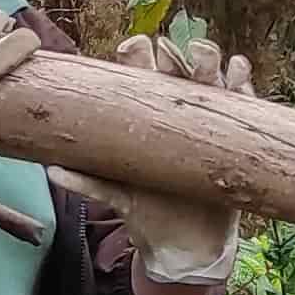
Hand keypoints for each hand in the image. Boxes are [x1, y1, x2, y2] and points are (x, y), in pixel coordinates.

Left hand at [58, 31, 252, 289]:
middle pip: (177, 71)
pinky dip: (242, 83)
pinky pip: (242, 104)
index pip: (140, 72)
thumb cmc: (146, 212)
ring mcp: (207, 120)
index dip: (137, 55)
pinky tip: (239, 67)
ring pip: (210, 81)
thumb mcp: (118, 195)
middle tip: (174, 50)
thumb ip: (89, 182)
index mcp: (145, 115)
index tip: (135, 48)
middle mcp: (176, 110)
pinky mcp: (233, 136)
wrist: (185, 245)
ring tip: (204, 52)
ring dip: (209, 62)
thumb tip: (52, 170)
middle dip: (176, 55)